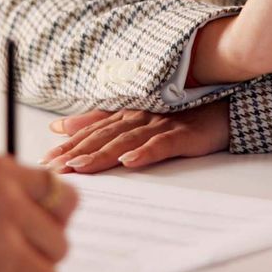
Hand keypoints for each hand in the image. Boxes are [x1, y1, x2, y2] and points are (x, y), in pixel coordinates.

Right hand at [0, 155, 76, 271]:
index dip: (49, 214)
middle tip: (13, 259)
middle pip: (63, 221)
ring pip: (55, 257)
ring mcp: (7, 225)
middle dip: (42, 245)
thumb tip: (28, 216)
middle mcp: (4, 189)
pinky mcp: (5, 261)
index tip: (39, 228)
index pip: (53, 185)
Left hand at [41, 102, 228, 172]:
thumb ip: (99, 120)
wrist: (226, 103)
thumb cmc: (181, 113)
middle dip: (76, 152)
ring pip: (126, 140)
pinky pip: (162, 143)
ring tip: (81, 166)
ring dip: (102, 154)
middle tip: (53, 168)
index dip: (68, 144)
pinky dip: (146, 151)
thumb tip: (61, 125)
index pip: (92, 131)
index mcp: (127, 114)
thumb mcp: (137, 116)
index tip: (45, 159)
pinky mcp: (184, 133)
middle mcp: (140, 116)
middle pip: (103, 136)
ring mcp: (162, 123)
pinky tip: (131, 161)